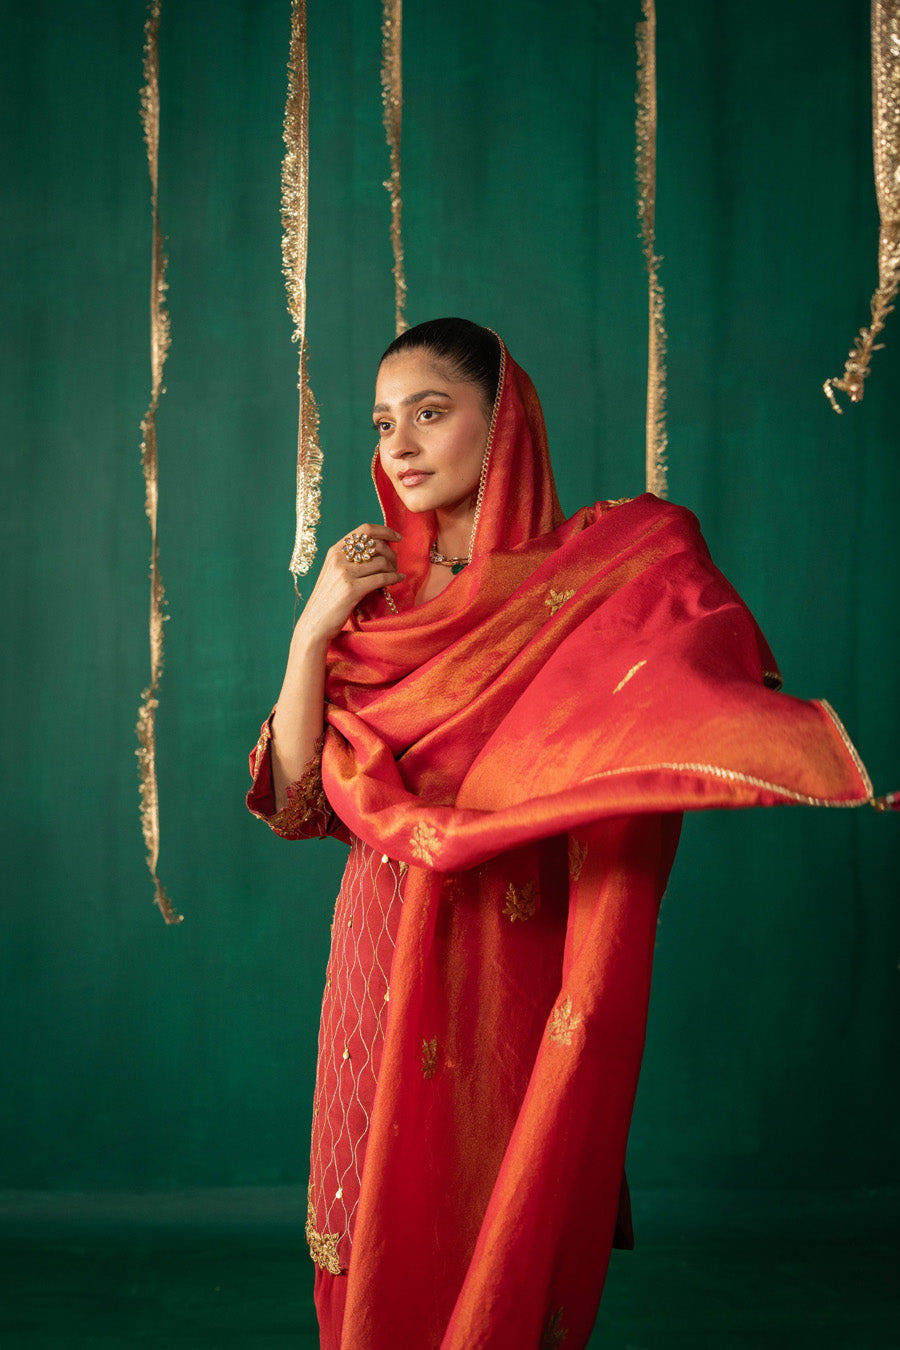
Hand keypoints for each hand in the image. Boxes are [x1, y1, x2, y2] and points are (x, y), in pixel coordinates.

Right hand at [295, 525, 402, 645]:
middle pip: (377, 545)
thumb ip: (351, 560)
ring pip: (382, 562)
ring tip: (395, 575)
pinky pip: (382, 578)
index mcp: (335, 551)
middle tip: (395, 564)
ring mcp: (344, 573)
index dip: (385, 531)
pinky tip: (399, 580)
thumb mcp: (335, 573)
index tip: (398, 537)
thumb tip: (381, 550)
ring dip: (394, 568)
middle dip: (392, 554)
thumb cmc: (329, 599)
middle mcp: (339, 558)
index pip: (365, 530)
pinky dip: (394, 578)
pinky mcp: (352, 589)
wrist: (314, 623)